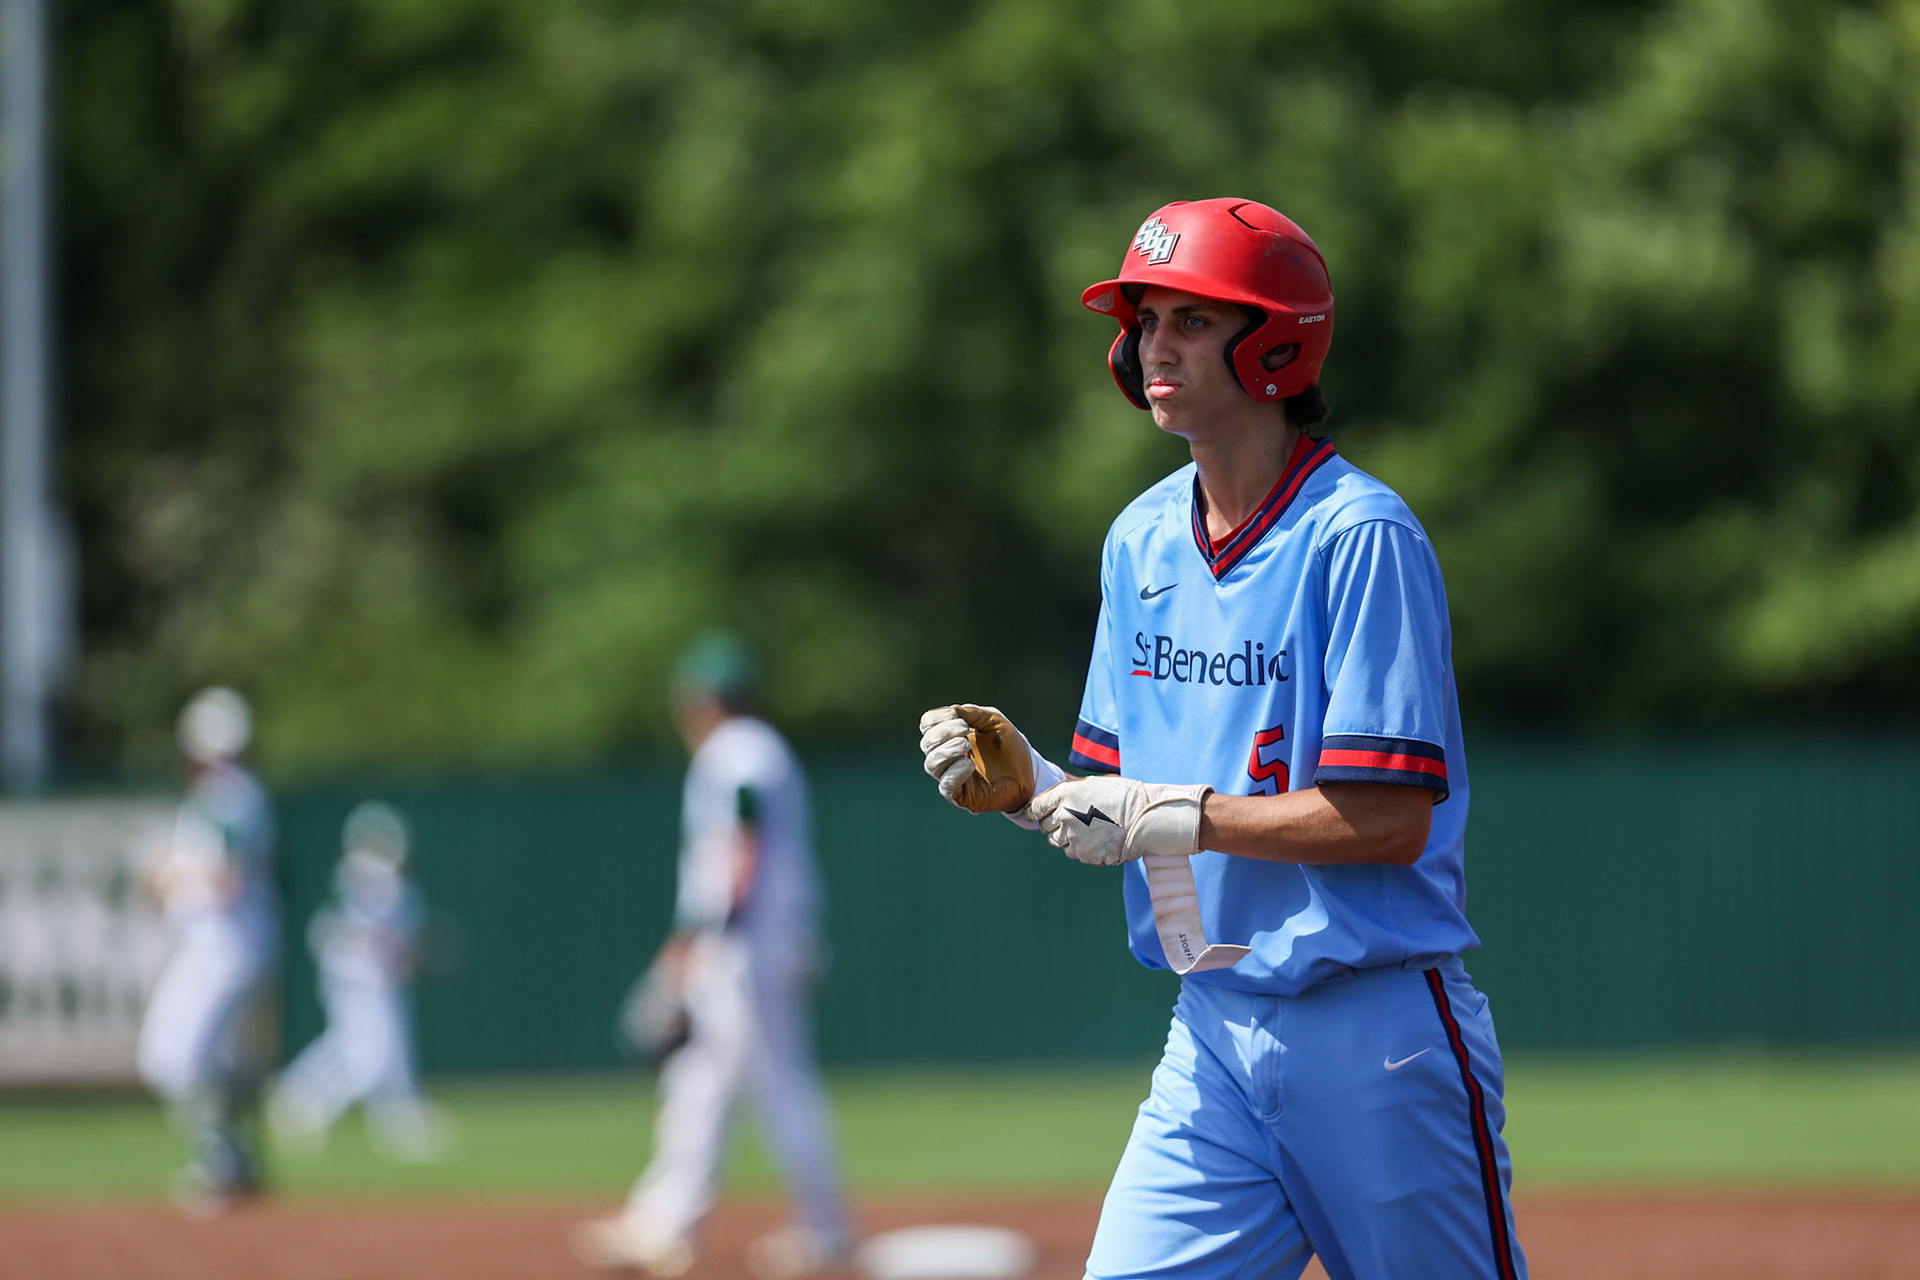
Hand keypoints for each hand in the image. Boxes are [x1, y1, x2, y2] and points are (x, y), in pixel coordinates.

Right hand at [919, 704, 1050, 813]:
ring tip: (966, 744)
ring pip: (932, 764)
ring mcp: (952, 776)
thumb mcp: (992, 720)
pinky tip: (969, 764)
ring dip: (946, 751)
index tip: (957, 715)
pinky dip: (954, 773)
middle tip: (965, 729)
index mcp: (950, 735)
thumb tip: (950, 711)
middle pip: (927, 743)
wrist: (1029, 771)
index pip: (927, 725)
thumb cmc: (1009, 745)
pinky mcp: (961, 796)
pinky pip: (946, 786)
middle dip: (943, 733)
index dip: (937, 718)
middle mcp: (946, 756)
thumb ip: (971, 713)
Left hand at [1029, 776, 1212, 865]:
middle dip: (1054, 825)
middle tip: (1074, 822)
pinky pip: (1074, 853)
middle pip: (1045, 827)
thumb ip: (1072, 793)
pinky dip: (1082, 849)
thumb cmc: (1125, 797)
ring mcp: (1073, 837)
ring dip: (1067, 838)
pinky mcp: (1084, 854)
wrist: (1146, 819)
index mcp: (1065, 794)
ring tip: (1089, 831)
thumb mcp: (1095, 785)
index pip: (1036, 807)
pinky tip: (1098, 841)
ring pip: (1057, 842)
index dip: (1034, 812)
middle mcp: (1064, 815)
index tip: (1035, 815)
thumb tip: (1058, 802)